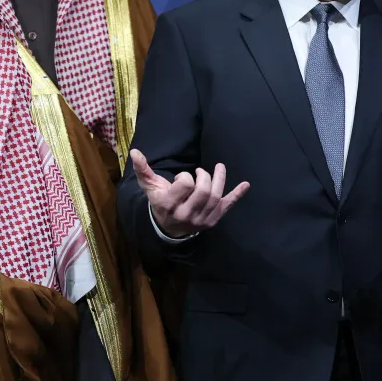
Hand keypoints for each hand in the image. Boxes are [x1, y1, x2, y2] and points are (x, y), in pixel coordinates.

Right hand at [130, 149, 248, 238]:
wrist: (168, 228)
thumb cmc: (160, 202)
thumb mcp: (150, 187)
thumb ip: (143, 170)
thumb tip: (135, 152)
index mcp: (169, 204)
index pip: (185, 184)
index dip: (186, 176)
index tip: (183, 177)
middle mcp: (186, 214)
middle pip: (204, 190)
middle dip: (204, 176)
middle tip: (200, 172)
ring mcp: (201, 219)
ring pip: (216, 196)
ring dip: (220, 178)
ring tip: (218, 169)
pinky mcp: (212, 220)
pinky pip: (227, 207)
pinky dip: (237, 195)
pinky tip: (246, 184)